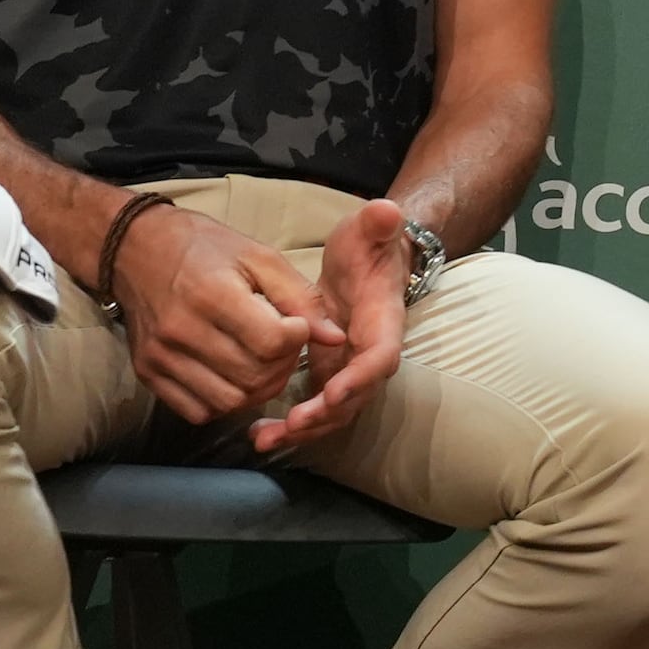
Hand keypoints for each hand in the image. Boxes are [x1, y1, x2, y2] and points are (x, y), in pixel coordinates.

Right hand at [114, 203, 344, 428]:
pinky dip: (223, 402)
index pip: (272, 342)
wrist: (133, 249)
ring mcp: (161, 357)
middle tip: (281, 346)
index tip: (294, 324)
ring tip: (259, 361)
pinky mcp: (147, 374)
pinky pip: (198, 411)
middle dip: (281, 366)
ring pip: (229, 402)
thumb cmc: (202, 247)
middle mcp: (182, 330)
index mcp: (212, 294)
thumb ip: (300, 296)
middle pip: (254, 377)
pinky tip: (230, 374)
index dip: (296, 338)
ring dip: (256, 389)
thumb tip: (335, 338)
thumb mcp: (257, 256)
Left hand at [252, 200, 413, 453]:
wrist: (370, 260)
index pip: (380, 358)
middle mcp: (371, 354)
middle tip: (292, 425)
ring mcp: (350, 368)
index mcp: (384, 322)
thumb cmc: (369, 245)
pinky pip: (315, 408)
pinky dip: (292, 425)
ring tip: (264, 438)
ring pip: (333, 411)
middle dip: (324, 415)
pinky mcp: (329, 374)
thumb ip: (380, 223)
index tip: (332, 393)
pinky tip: (259, 433)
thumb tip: (388, 210)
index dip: (359, 379)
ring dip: (303, 429)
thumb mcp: (371, 229)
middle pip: (356, 397)